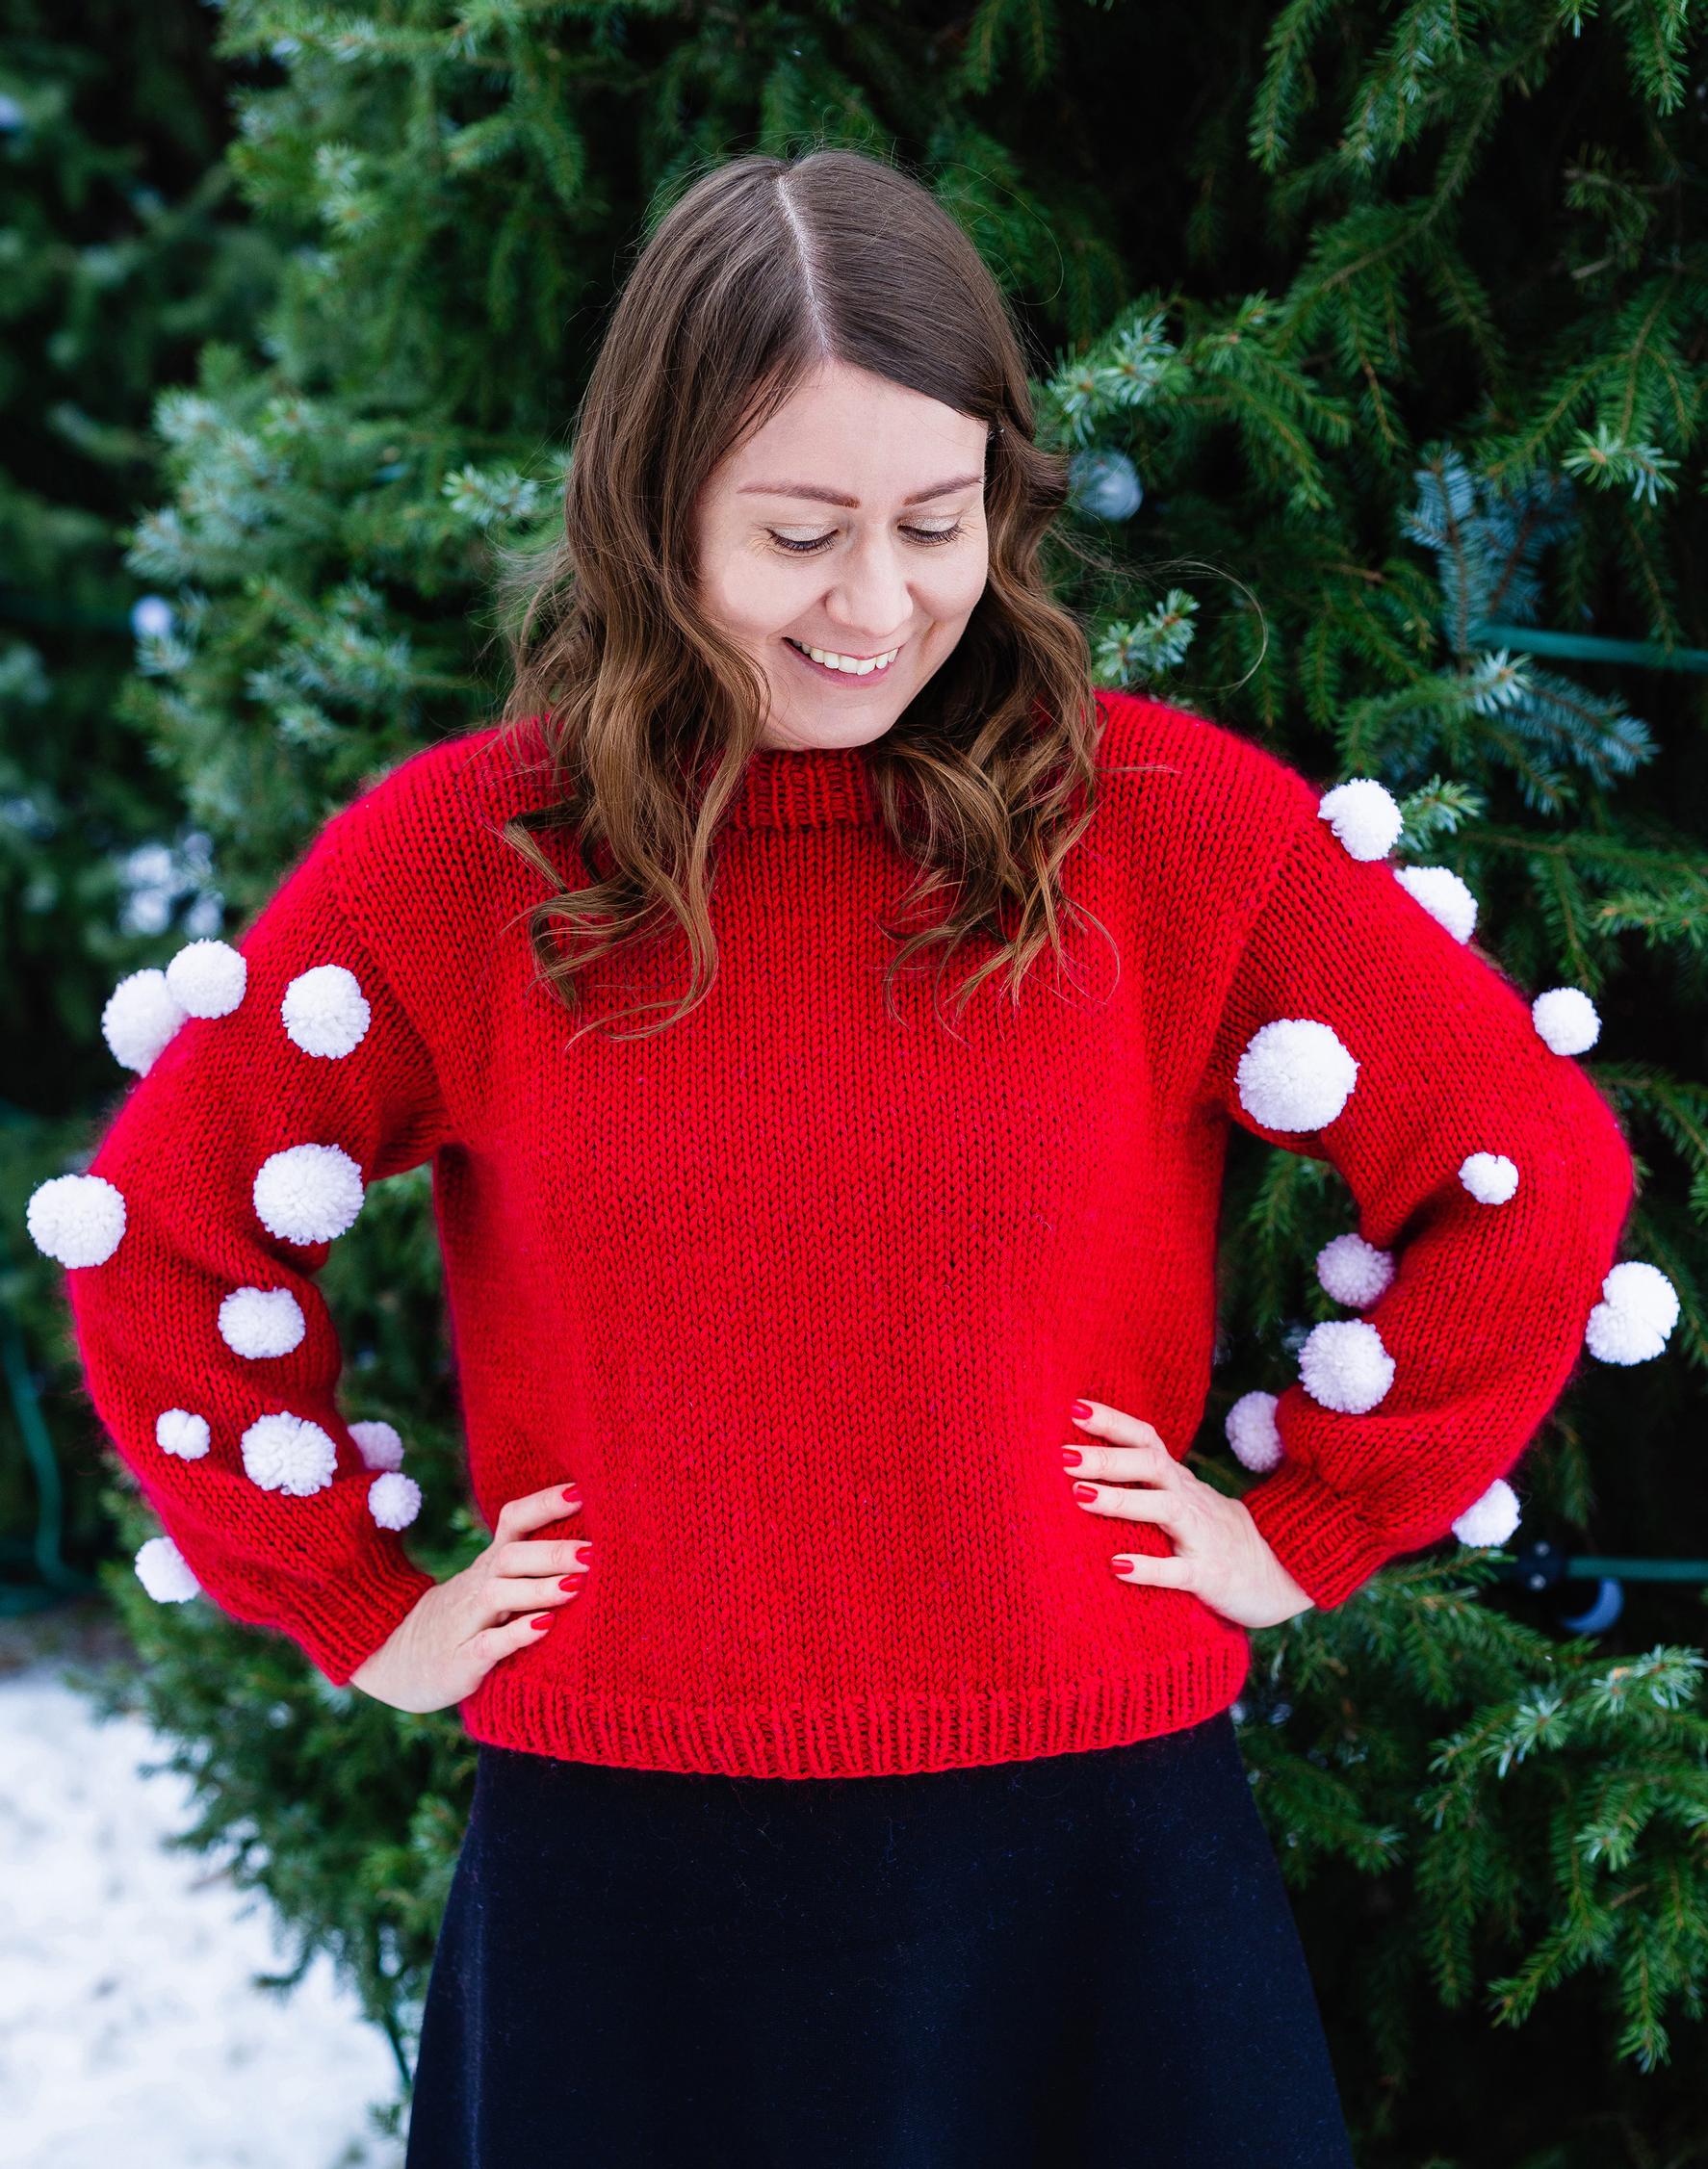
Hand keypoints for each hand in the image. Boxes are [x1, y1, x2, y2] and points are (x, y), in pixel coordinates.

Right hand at [348, 1480, 590, 1712]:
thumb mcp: (490, 1587)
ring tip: (577, 1584)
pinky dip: (516, 1634)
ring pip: (499, 1595)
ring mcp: (466, 1623)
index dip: (543, 1504)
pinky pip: (487, 1644)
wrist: (393, 1662)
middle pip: (511, 1556)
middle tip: (595, 1550)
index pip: (513, 1522)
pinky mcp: (461, 1661)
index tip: (581, 1491)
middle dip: (554, 1551)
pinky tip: (544, 1626)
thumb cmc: (462, 1621)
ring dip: (539, 1588)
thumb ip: (527, 1566)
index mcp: (489, 1566)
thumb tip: (589, 1541)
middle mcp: (478, 1587)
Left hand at [1065, 1399, 1314, 1630]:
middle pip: (1151, 1466)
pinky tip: (1117, 1566)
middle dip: (1107, 1458)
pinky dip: (1149, 1567)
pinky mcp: (1209, 1575)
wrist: (1276, 1578)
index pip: (1145, 1440)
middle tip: (1063, 1454)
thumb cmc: (1211, 1535)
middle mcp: (1189, 1500)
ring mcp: (1201, 1536)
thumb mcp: (1181, 1500)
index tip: (1074, 1407)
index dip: (1113, 1422)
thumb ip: (1144, 1482)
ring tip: (1080, 1495)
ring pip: (1164, 1509)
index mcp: (1178, 1481)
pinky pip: (1179, 1570)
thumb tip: (1083, 1462)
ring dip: (1121, 1501)